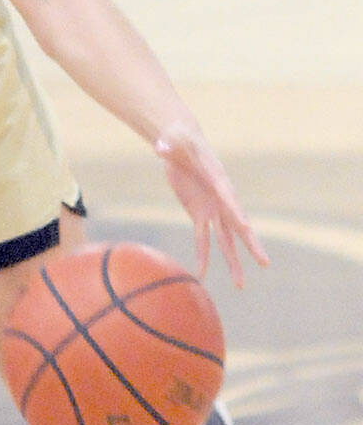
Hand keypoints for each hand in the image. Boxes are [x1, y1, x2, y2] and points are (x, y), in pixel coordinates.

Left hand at [154, 121, 269, 287]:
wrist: (179, 143)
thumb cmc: (177, 139)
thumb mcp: (172, 139)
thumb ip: (168, 144)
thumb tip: (159, 146)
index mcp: (216, 177)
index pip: (228, 196)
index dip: (236, 212)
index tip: (246, 227)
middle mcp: (220, 196)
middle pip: (237, 224)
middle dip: (250, 243)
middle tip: (265, 262)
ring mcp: (212, 207)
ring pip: (225, 239)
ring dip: (232, 261)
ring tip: (240, 285)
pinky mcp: (199, 213)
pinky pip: (203, 238)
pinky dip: (203, 255)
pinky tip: (201, 274)